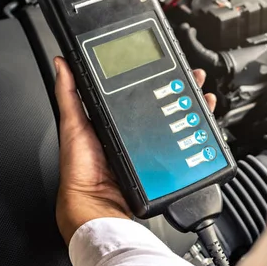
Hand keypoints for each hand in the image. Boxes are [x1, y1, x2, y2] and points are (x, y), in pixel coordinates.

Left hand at [53, 56, 216, 243]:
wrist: (96, 202)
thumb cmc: (80, 168)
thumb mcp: (73, 123)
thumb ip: (69, 94)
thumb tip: (61, 64)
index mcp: (115, 117)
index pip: (139, 90)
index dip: (154, 75)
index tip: (166, 63)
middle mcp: (135, 129)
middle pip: (164, 102)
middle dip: (182, 87)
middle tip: (192, 76)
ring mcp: (150, 144)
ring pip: (177, 120)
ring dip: (194, 105)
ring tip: (202, 93)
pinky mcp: (161, 159)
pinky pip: (181, 143)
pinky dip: (196, 131)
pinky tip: (205, 119)